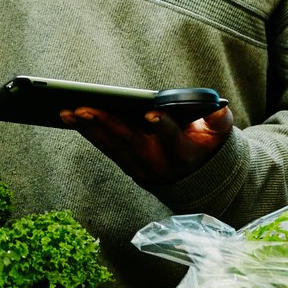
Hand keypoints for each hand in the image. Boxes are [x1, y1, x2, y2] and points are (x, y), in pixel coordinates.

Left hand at [60, 103, 234, 189]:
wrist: (199, 180)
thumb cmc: (207, 145)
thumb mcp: (220, 134)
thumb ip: (219, 121)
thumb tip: (218, 109)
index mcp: (184, 153)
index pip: (172, 139)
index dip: (162, 126)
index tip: (150, 113)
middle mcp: (158, 163)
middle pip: (131, 142)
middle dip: (107, 124)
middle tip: (84, 107)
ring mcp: (140, 167)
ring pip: (112, 146)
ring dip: (88, 128)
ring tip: (66, 110)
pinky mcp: (127, 165)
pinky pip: (105, 148)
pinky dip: (87, 132)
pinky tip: (69, 116)